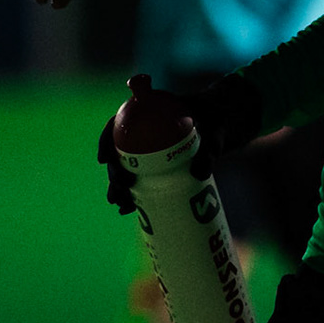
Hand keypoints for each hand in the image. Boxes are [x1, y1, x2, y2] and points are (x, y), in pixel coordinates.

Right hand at [95, 74, 264, 215]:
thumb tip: (200, 173)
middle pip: (118, 150)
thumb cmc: (215, 123)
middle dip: (114, 172)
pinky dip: (133, 194)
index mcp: (148, 113)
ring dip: (119, 187)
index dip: (106, 139)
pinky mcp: (155, 166)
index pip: (118, 122)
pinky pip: (138, 179)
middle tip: (121, 187)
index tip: (104, 158)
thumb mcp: (214, 131)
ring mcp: (148, 150)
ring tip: (121, 205)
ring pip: (125, 168)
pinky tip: (128, 209)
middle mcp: (142, 132)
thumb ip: (210, 149)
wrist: (219, 129)